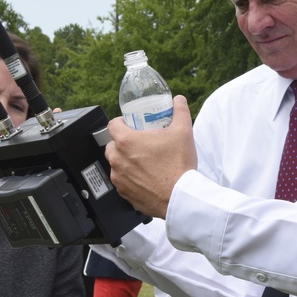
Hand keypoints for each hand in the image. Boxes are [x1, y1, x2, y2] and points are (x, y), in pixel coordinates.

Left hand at [105, 95, 197, 217]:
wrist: (180, 196)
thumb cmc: (178, 166)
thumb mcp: (183, 131)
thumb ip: (180, 111)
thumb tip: (179, 100)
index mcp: (127, 141)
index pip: (112, 124)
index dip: (122, 122)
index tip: (132, 124)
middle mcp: (118, 159)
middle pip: (112, 144)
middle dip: (123, 142)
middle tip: (140, 143)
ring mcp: (119, 177)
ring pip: (116, 163)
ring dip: (125, 160)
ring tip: (143, 160)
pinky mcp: (124, 192)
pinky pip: (121, 180)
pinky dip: (129, 177)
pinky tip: (144, 176)